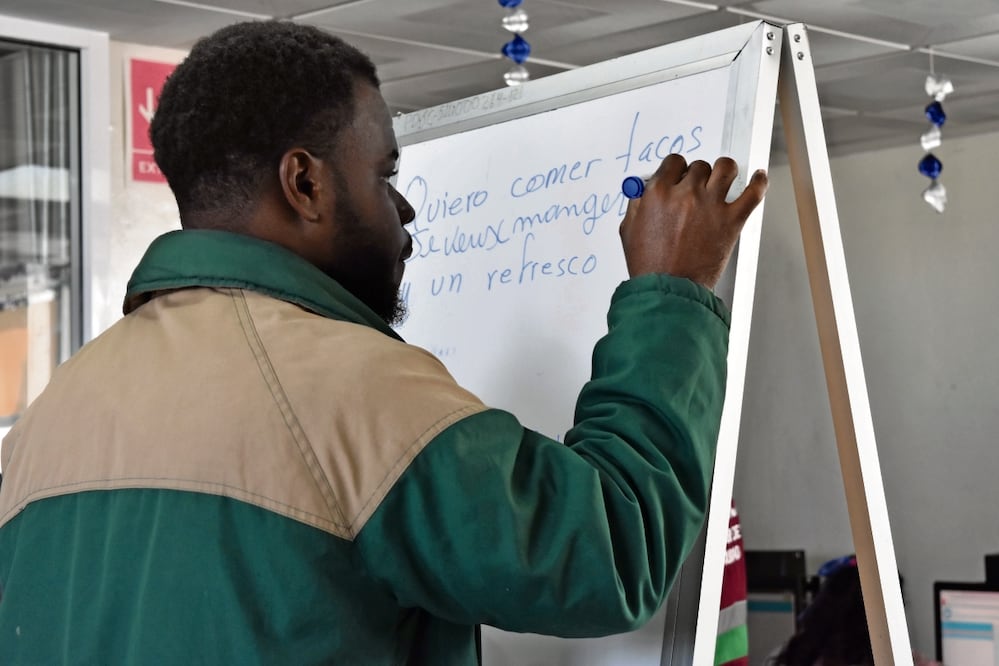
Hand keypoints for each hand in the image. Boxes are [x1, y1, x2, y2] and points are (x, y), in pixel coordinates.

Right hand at [618, 154, 767, 288]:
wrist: (668, 290)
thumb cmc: (649, 265)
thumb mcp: (629, 229)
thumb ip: (637, 204)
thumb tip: (645, 189)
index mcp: (658, 194)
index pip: (673, 162)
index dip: (677, 168)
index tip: (680, 176)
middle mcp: (685, 194)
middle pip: (699, 166)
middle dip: (697, 175)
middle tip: (697, 188)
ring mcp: (710, 206)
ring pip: (725, 168)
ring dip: (724, 169)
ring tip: (724, 176)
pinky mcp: (731, 221)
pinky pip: (753, 193)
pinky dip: (759, 182)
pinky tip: (759, 177)